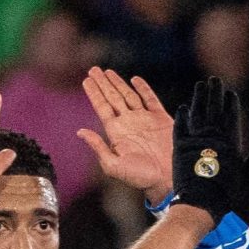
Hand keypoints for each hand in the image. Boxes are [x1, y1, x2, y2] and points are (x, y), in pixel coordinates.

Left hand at [78, 68, 174, 199]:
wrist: (168, 179)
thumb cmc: (141, 177)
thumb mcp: (114, 165)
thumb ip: (98, 147)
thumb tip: (80, 132)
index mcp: (117, 132)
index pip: (102, 107)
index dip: (94, 93)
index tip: (86, 80)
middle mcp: (129, 123)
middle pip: (112, 98)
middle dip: (103, 84)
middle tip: (93, 69)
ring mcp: (144, 120)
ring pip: (128, 95)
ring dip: (118, 83)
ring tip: (107, 72)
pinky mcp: (160, 119)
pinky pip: (150, 99)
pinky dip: (143, 88)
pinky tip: (134, 79)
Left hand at [169, 77, 248, 219]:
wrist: (200, 203)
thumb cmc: (227, 193)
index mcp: (230, 142)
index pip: (230, 116)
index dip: (230, 102)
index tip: (229, 92)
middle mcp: (212, 136)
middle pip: (214, 109)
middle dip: (214, 93)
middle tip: (213, 79)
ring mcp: (195, 140)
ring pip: (197, 113)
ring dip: (198, 98)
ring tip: (200, 86)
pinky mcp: (180, 147)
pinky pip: (181, 127)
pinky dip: (183, 117)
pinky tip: (183, 108)